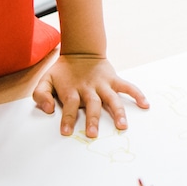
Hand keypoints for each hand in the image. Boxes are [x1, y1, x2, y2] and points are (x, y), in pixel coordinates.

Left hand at [33, 55, 149, 137]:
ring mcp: (103, 84)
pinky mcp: (114, 80)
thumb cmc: (63, 71)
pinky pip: (128, 87)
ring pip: (112, 99)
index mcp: (71, 90)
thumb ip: (41, 95)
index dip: (67, 119)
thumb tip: (49, 109)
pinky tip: (145, 104)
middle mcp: (89, 88)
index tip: (66, 132)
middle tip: (93, 134)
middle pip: (92, 104)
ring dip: (118, 112)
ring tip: (122, 125)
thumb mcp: (46, 80)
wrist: (81, 52)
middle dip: (92, 119)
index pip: (69, 106)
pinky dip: (137, 94)